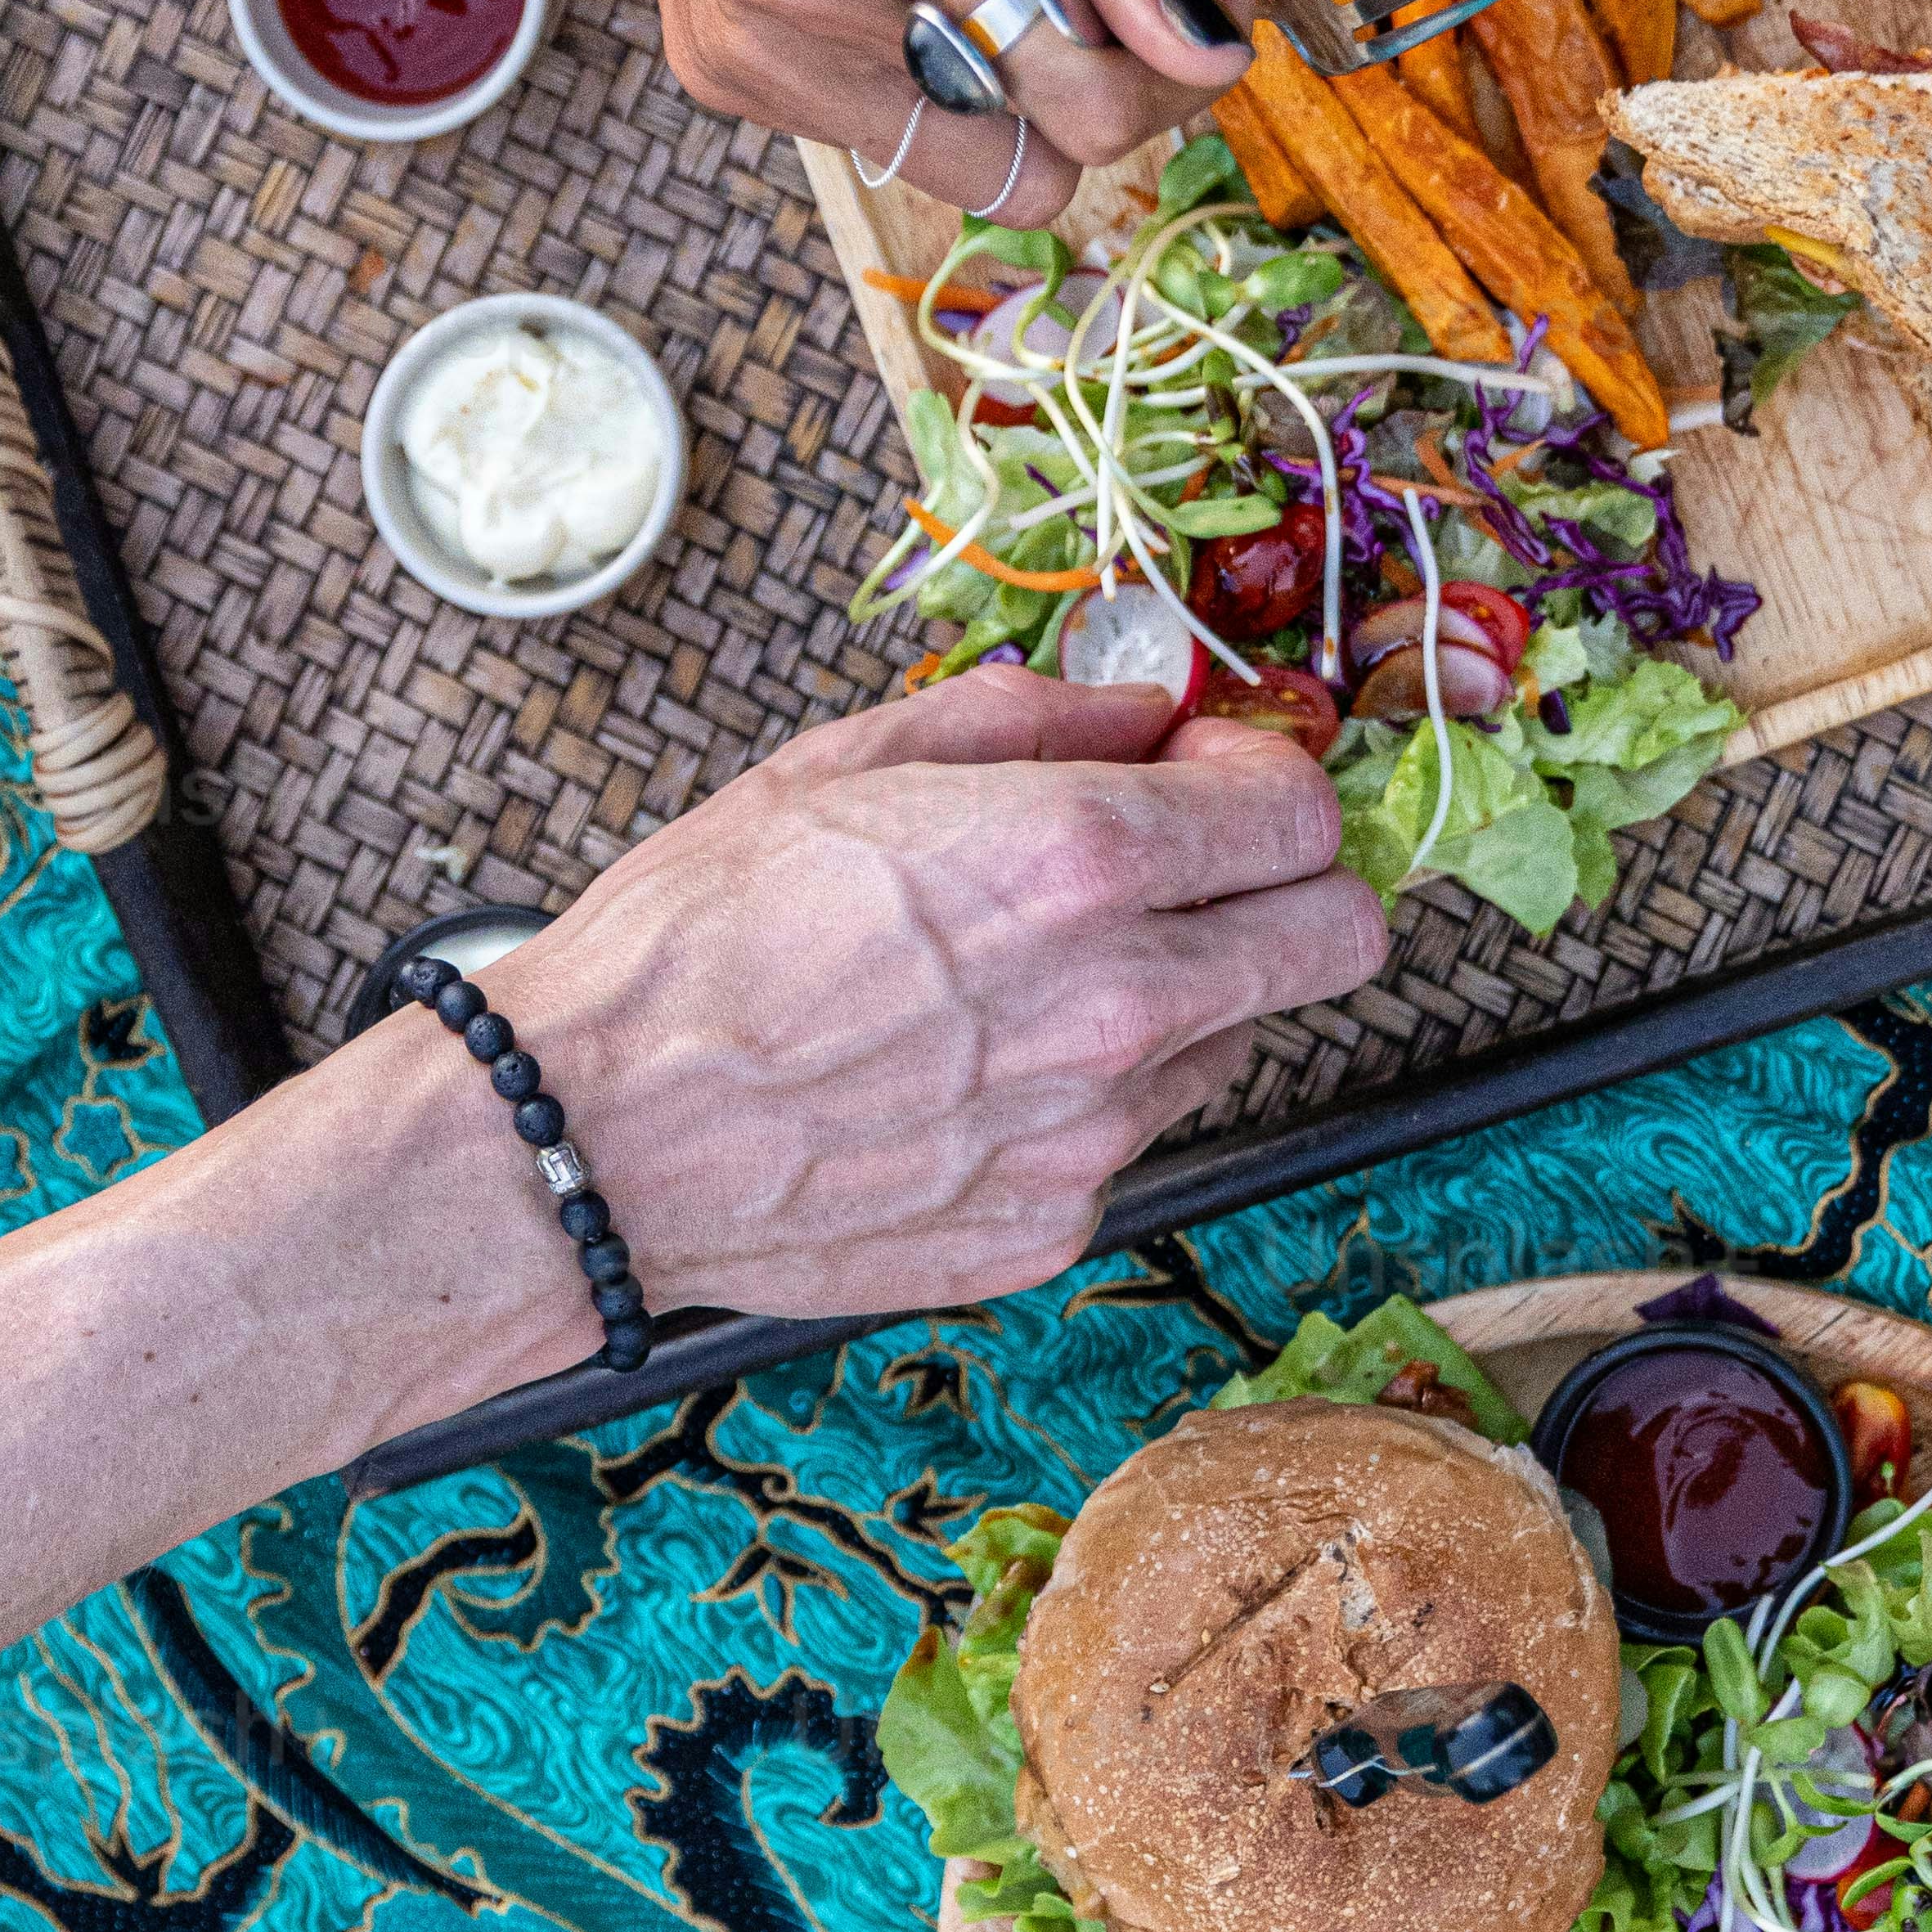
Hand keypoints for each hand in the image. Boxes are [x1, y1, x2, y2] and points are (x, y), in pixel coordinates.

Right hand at [445, 0, 1252, 231]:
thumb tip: (1206, 46)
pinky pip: (877, 127)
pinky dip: (926, 67)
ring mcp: (752, 47)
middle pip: (1035, 165)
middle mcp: (809, 2)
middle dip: (1105, 84)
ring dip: (1013, 80)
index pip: (1090, 104)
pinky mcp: (717, 61)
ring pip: (959, 161)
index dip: (1180, 63)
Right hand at [492, 671, 1378, 1319]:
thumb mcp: (846, 762)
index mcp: (1079, 859)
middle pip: (1340, 941)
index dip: (1271, 787)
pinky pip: (1132, 1140)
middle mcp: (1120, 1001)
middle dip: (1292, 890)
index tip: (1213, 782)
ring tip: (1029, 981)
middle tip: (1200, 874)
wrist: (592, 1135)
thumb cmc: (695, 940)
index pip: (1306, 818)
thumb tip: (1140, 709)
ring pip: (1237, 1041)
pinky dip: (1086, 1098)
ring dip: (1181, 997)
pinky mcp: (1053, 1222)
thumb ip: (1029, 719)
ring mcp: (1097, 1130)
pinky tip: (969, 1072)